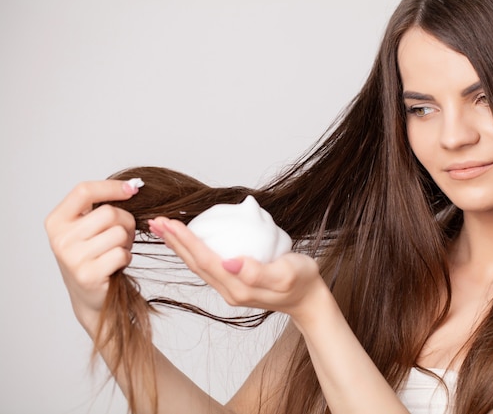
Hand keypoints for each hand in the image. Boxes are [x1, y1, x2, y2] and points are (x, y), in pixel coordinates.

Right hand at [45, 180, 138, 334]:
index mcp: (56, 221)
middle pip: (108, 212)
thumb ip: (101, 205)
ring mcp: (72, 258)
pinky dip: (126, 257)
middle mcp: (60, 238)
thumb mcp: (87, 227)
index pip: (84, 191)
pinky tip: (115, 265)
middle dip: (125, 221)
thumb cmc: (93, 255)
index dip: (111, 187)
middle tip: (122, 235)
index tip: (132, 188)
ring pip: (118, 233)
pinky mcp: (88, 275)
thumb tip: (133, 185)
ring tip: (116, 250)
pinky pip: (121, 254)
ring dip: (126, 241)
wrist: (89, 296)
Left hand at [148, 217, 325, 323]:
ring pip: (197, 265)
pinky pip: (206, 266)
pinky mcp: (233, 283)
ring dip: (178, 246)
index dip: (186, 241)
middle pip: (194, 263)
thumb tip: (230, 261)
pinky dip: (192, 251)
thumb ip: (258, 272)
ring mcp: (229, 288)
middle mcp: (228, 291)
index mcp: (238, 288)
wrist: (309, 299)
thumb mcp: (287, 274)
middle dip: (173, 242)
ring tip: (163, 229)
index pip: (205, 261)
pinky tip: (187, 241)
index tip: (170, 223)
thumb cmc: (302, 281)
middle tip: (155, 221)